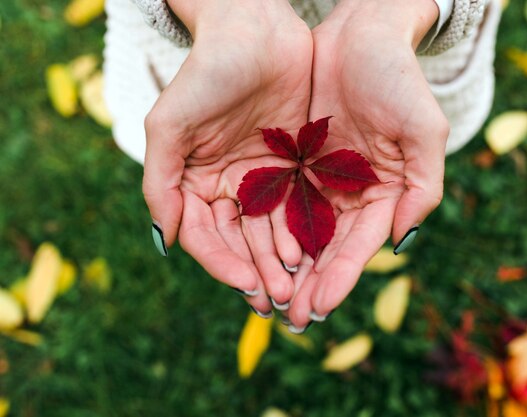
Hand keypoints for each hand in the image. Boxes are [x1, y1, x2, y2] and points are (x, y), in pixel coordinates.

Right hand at [143, 0, 310, 313]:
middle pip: (242, 242)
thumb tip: (165, 240)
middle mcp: (230, 186)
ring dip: (282, 261)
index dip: (222, 264)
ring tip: (297, 286)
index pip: (207, 236)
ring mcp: (264, 178)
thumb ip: (161, 183)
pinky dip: (305, 230)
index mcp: (196, 183)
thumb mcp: (169, 125)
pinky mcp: (295, 165)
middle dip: (258, 272)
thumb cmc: (206, 72)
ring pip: (272, 230)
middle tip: (277, 300)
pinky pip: (300, 205)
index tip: (244, 284)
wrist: (254, 30)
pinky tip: (315, 251)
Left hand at [286, 0, 448, 328]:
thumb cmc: (397, 78)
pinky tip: (250, 252)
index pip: (361, 246)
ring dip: (284, 266)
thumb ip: (423, 187)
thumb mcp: (424, 129)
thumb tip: (401, 241)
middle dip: (309, 283)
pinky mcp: (294, 162)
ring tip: (266, 298)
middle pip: (328, 248)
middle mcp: (351, 194)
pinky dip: (266, 228)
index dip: (341, 277)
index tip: (320, 307)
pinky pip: (277, 200)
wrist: (359, 34)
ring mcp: (321, 179)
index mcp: (385, 194)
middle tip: (288, 318)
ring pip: (299, 232)